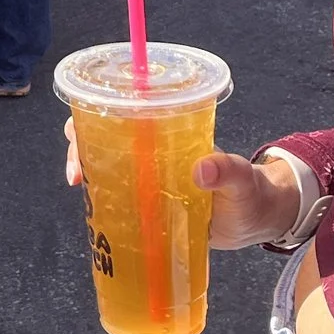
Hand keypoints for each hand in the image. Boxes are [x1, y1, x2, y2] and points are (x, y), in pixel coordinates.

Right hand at [55, 127, 304, 250]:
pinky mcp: (148, 207)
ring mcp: (148, 180)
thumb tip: (202, 167)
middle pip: (103, 135)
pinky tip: (93, 213)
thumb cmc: (251, 193)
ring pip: (104, 166)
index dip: (95, 115)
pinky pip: (116, 198)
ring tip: (78, 187)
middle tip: (77, 173)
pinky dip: (99, 202)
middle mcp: (153, 153)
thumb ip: (229, 171)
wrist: (256, 222)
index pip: (125, 111)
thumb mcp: (243, 180)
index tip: (82, 135)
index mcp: (170, 136)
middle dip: (80, 145)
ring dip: (85, 171)